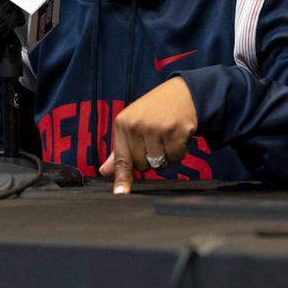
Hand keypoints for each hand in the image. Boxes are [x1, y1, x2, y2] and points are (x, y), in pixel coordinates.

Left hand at [100, 76, 197, 193]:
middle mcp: (136, 125)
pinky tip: (178, 134)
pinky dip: (179, 151)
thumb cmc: (154, 110)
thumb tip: (104, 171)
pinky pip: (176, 157)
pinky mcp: (174, 130)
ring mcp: (155, 128)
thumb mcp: (132, 124)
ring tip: (167, 135)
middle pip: (142, 165)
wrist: (182, 92)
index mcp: (122, 124)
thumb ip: (119, 150)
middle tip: (156, 139)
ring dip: (166, 155)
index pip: (121, 158)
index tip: (120, 194)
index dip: (122, 179)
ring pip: (159, 164)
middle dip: (151, 158)